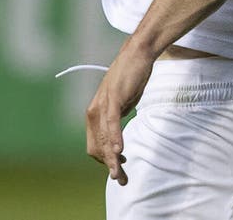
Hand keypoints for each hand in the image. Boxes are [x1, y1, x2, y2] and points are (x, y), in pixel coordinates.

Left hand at [85, 43, 153, 185]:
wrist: (139, 53)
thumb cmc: (132, 75)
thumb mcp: (124, 102)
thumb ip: (118, 116)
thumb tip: (118, 132)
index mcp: (96, 111)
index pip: (94, 143)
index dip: (104, 158)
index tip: (118, 165)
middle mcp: (95, 109)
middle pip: (96, 145)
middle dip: (108, 164)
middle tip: (120, 178)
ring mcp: (104, 103)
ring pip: (103, 138)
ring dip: (111, 158)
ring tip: (119, 172)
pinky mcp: (114, 98)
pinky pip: (112, 122)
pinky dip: (113, 137)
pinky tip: (118, 150)